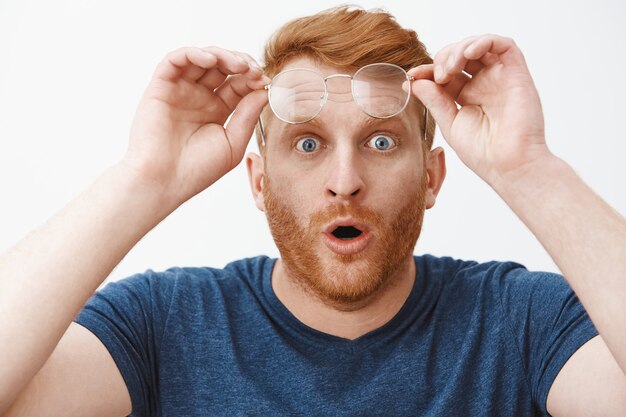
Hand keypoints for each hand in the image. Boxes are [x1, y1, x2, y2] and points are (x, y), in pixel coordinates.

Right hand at [122, 46, 268, 208]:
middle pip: (223, 68)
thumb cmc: (196, 170)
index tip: (265, 81)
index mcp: (217, 111)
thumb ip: (248, 116)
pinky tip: (210, 60)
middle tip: (253, 69)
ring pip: (202, 59)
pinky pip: (175, 60)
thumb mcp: (232, 144)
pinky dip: (193, 53)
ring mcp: (180, 90)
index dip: (253, 79)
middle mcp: (199, 98)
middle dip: (241, 63)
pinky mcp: (160, 87)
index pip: (238, 85)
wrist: (164, 182)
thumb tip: (263, 91)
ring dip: (222, 55)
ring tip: (237, 64)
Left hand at [409, 34, 549, 185]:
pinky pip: (504, 45)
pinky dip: (483, 42)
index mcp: (467, 97)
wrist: (508, 165)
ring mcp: (501, 78)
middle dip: (443, 59)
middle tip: (437, 76)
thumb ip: (434, 100)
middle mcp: (484, 85)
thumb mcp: (450, 123)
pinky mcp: (517, 74)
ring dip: (459, 50)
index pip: (445, 73)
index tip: (412, 77)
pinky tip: (468, 54)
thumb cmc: (483, 153)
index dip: (427, 71)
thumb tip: (415, 81)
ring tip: (450, 68)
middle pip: (461, 56)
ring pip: (479, 46)